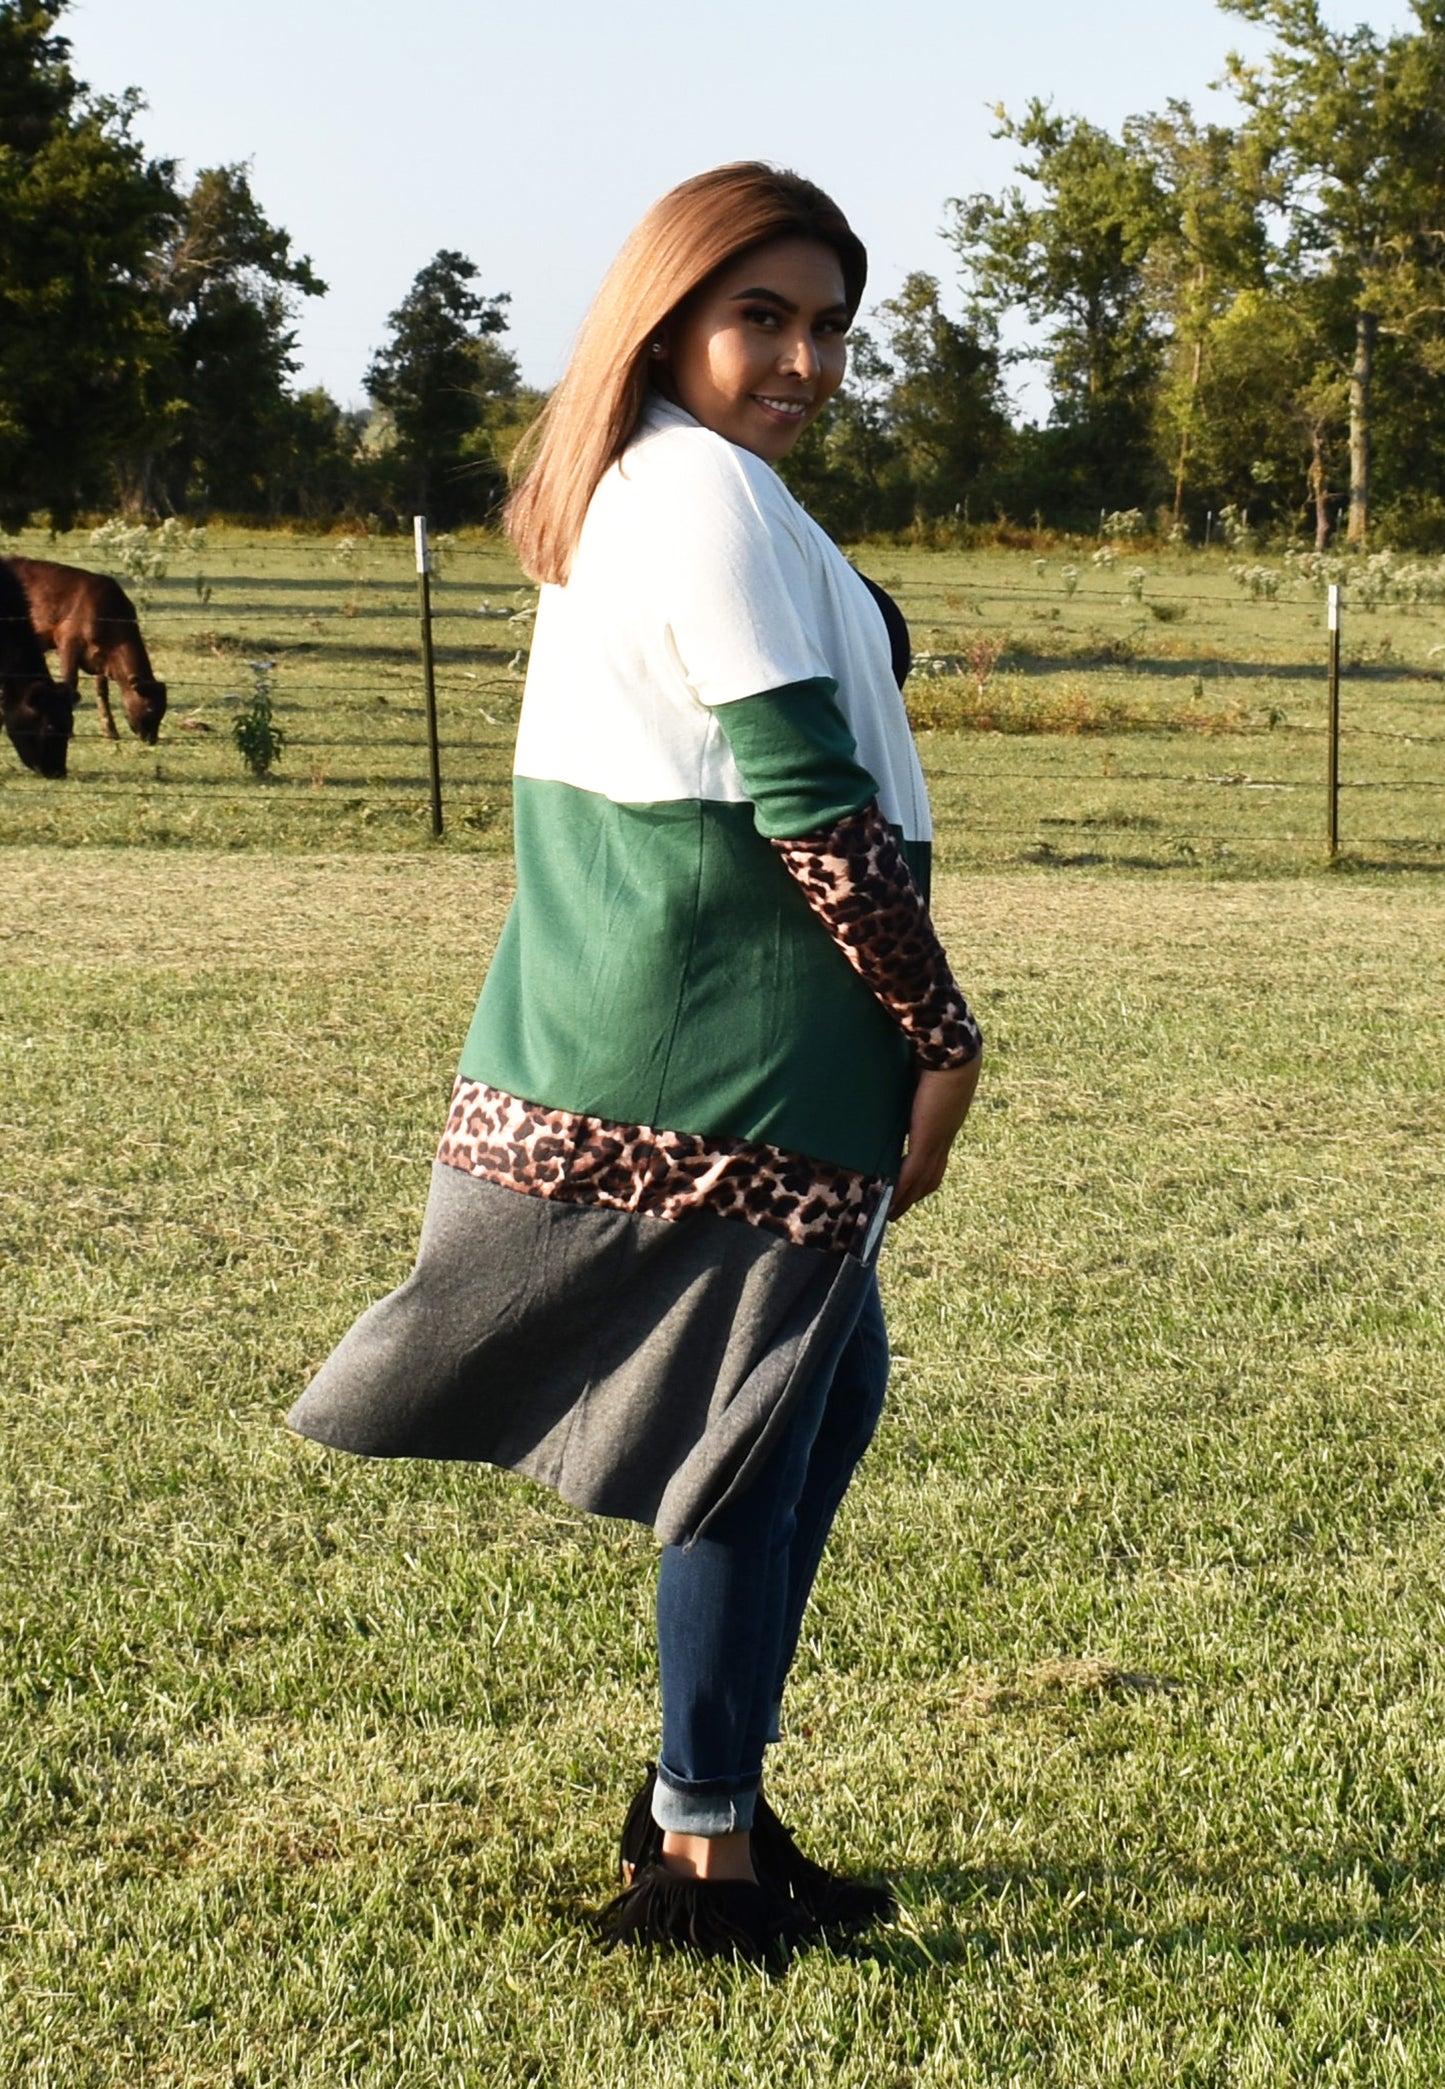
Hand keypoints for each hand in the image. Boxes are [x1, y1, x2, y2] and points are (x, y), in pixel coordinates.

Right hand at [892, 1056, 980, 1219]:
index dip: (921, 1171)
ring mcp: (938, 1140)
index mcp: (944, 1119)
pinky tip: (889, 1203)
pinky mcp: (928, 1140)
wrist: (951, 1050)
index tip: (907, 1183)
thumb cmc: (934, 1049)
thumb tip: (896, 1070)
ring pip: (923, 1180)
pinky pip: (912, 1173)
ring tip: (890, 1214)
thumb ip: (909, 1078)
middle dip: (914, 1194)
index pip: (933, 1154)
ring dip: (906, 1199)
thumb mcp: (918, 1070)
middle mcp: (944, 1134)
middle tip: (896, 1209)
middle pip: (931, 1175)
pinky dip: (901, 1191)